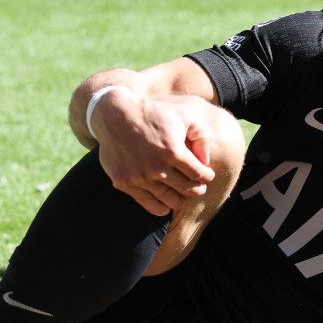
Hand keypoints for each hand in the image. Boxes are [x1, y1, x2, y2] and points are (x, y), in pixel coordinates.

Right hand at [92, 91, 216, 215]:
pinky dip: (160, 208)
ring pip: (169, 199)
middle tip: (198, 187)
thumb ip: (201, 136)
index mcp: (174, 151)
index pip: (199, 174)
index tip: (207, 175)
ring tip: (183, 197)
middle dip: (197, 189)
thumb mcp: (183, 115)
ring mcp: (139, 177)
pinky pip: (148, 203)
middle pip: (187, 189)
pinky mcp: (124, 183)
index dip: (206, 176)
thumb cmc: (153, 114)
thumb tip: (206, 161)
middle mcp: (157, 167)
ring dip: (180, 200)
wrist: (115, 116)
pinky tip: (166, 207)